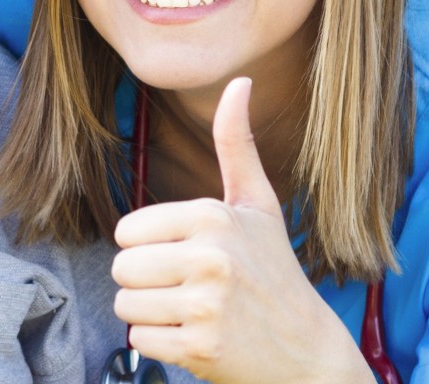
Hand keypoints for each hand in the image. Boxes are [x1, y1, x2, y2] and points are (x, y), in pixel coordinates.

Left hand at [111, 78, 363, 383]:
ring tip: (192, 312)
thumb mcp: (257, 204)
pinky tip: (196, 337)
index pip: (127, 231)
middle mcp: (210, 258)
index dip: (148, 248)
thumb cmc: (273, 270)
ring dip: (150, 315)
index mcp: (212, 216)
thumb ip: (235, 143)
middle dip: (146, 283)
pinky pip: (139, 342)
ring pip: (125, 307)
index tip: (186, 257)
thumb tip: (239, 80)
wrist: (307, 349)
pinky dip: (160, 345)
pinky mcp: (200, 347)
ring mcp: (206, 306)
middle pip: (121, 269)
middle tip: (188, 289)